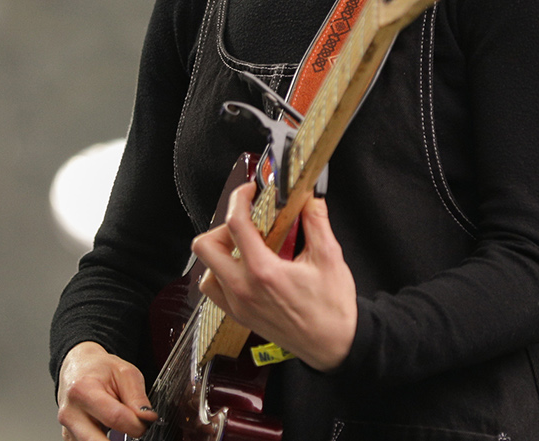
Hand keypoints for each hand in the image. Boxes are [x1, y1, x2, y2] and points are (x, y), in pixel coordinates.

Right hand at [56, 341, 157, 439]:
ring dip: (112, 439)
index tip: (146, 421)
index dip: (137, 424)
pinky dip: (103, 439)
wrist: (77, 368)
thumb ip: (137, 397)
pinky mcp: (69, 438)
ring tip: (117, 423)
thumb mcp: (125, 373)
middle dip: (123, 439)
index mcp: (83, 390)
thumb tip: (147, 419)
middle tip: (134, 428)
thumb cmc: (99, 369)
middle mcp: (71, 413)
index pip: (115, 418)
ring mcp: (68, 428)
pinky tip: (106, 427)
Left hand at [190, 182, 357, 370]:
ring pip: (205, 269)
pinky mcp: (239, 316)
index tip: (249, 192)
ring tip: (244, 247)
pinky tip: (242, 269)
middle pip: (205, 246)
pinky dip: (220, 274)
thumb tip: (308, 198)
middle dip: (223, 225)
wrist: (333, 346)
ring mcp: (238, 305)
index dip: (240, 199)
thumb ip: (316, 221)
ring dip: (219, 253)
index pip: (236, 224)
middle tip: (246, 222)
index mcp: (265, 272)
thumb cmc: (332, 309)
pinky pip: (214, 290)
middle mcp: (244, 290)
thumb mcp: (330, 257)